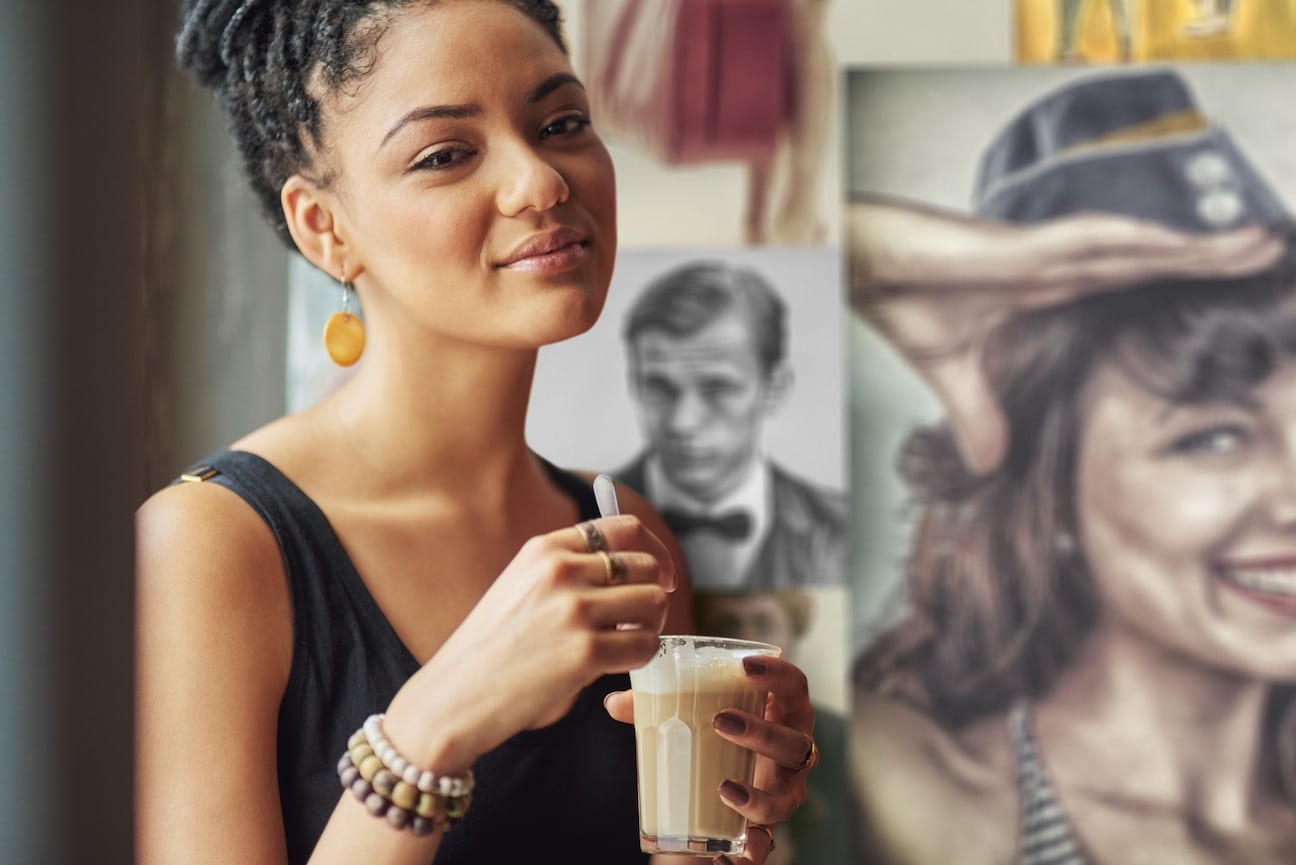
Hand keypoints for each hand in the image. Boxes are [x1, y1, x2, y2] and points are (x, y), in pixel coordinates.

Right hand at [384, 515, 677, 772]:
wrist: (453, 697)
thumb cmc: (488, 649)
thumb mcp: (519, 585)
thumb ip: (566, 569)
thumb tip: (628, 565)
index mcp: (544, 549)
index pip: (625, 529)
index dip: (653, 551)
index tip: (659, 574)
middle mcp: (561, 571)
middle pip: (645, 566)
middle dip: (652, 593)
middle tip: (639, 620)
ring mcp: (574, 610)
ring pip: (654, 602)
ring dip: (650, 626)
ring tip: (626, 642)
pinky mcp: (585, 652)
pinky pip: (646, 646)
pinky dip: (641, 657)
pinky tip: (617, 665)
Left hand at [605, 655, 814, 864]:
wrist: (720, 785)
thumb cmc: (714, 736)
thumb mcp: (689, 717)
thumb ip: (655, 707)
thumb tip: (613, 703)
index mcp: (780, 712)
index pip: (794, 685)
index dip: (777, 673)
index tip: (744, 667)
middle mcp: (792, 751)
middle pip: (795, 742)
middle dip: (761, 732)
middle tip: (720, 722)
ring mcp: (784, 790)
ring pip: (788, 795)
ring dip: (759, 796)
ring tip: (724, 790)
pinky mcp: (768, 825)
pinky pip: (767, 842)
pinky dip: (752, 849)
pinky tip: (734, 852)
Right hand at [848, 196, 1286, 473]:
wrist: (865, 270)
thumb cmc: (905, 298)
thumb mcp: (952, 374)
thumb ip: (979, 414)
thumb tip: (990, 464)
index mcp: (1049, 288)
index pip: (1133, 282)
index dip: (1182, 280)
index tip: (1232, 286)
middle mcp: (1060, 264)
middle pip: (1154, 258)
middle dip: (1213, 257)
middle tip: (1273, 253)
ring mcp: (1048, 251)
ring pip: (1141, 245)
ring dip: (1200, 243)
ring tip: (1258, 240)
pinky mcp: (1026, 247)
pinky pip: (1099, 240)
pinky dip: (1148, 239)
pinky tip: (1189, 238)